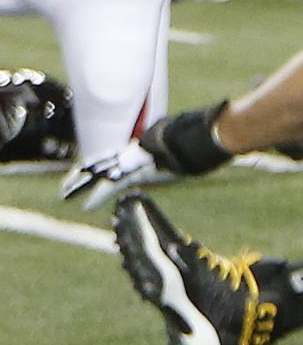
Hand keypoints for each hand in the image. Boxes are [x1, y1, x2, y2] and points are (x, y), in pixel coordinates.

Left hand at [60, 103, 230, 206]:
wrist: (196, 138)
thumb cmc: (196, 142)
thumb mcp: (181, 147)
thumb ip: (174, 152)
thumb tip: (186, 155)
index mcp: (139, 147)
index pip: (111, 155)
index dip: (95, 164)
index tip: (84, 171)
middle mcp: (130, 152)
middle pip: (98, 162)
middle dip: (80, 174)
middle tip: (65, 186)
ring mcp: (130, 160)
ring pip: (97, 173)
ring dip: (79, 185)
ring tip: (65, 195)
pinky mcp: (134, 171)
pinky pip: (111, 185)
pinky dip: (98, 197)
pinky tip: (86, 205)